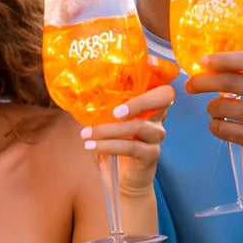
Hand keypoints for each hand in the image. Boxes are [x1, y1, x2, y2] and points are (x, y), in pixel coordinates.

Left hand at [83, 56, 179, 195]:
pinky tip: (91, 147)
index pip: (161, 81)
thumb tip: (77, 92)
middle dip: (141, 99)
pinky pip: (131, 147)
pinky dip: (108, 146)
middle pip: (165, 97)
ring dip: (108, 130)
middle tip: (116, 110)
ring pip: (139, 125)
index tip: (149, 61)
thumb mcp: (109, 124)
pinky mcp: (151, 155)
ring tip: (85, 135)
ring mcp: (157, 136)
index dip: (160, 70)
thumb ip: (103, 108)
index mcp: (149, 104)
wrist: (125, 182)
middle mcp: (158, 116)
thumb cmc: (115, 147)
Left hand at [184, 51, 242, 197]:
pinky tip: (222, 125)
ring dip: (212, 108)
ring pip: (221, 107)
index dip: (224, 58)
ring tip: (217, 110)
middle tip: (192, 84)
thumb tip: (227, 65)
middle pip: (229, 81)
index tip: (205, 61)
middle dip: (203, 82)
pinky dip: (216, 126)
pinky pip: (223, 129)